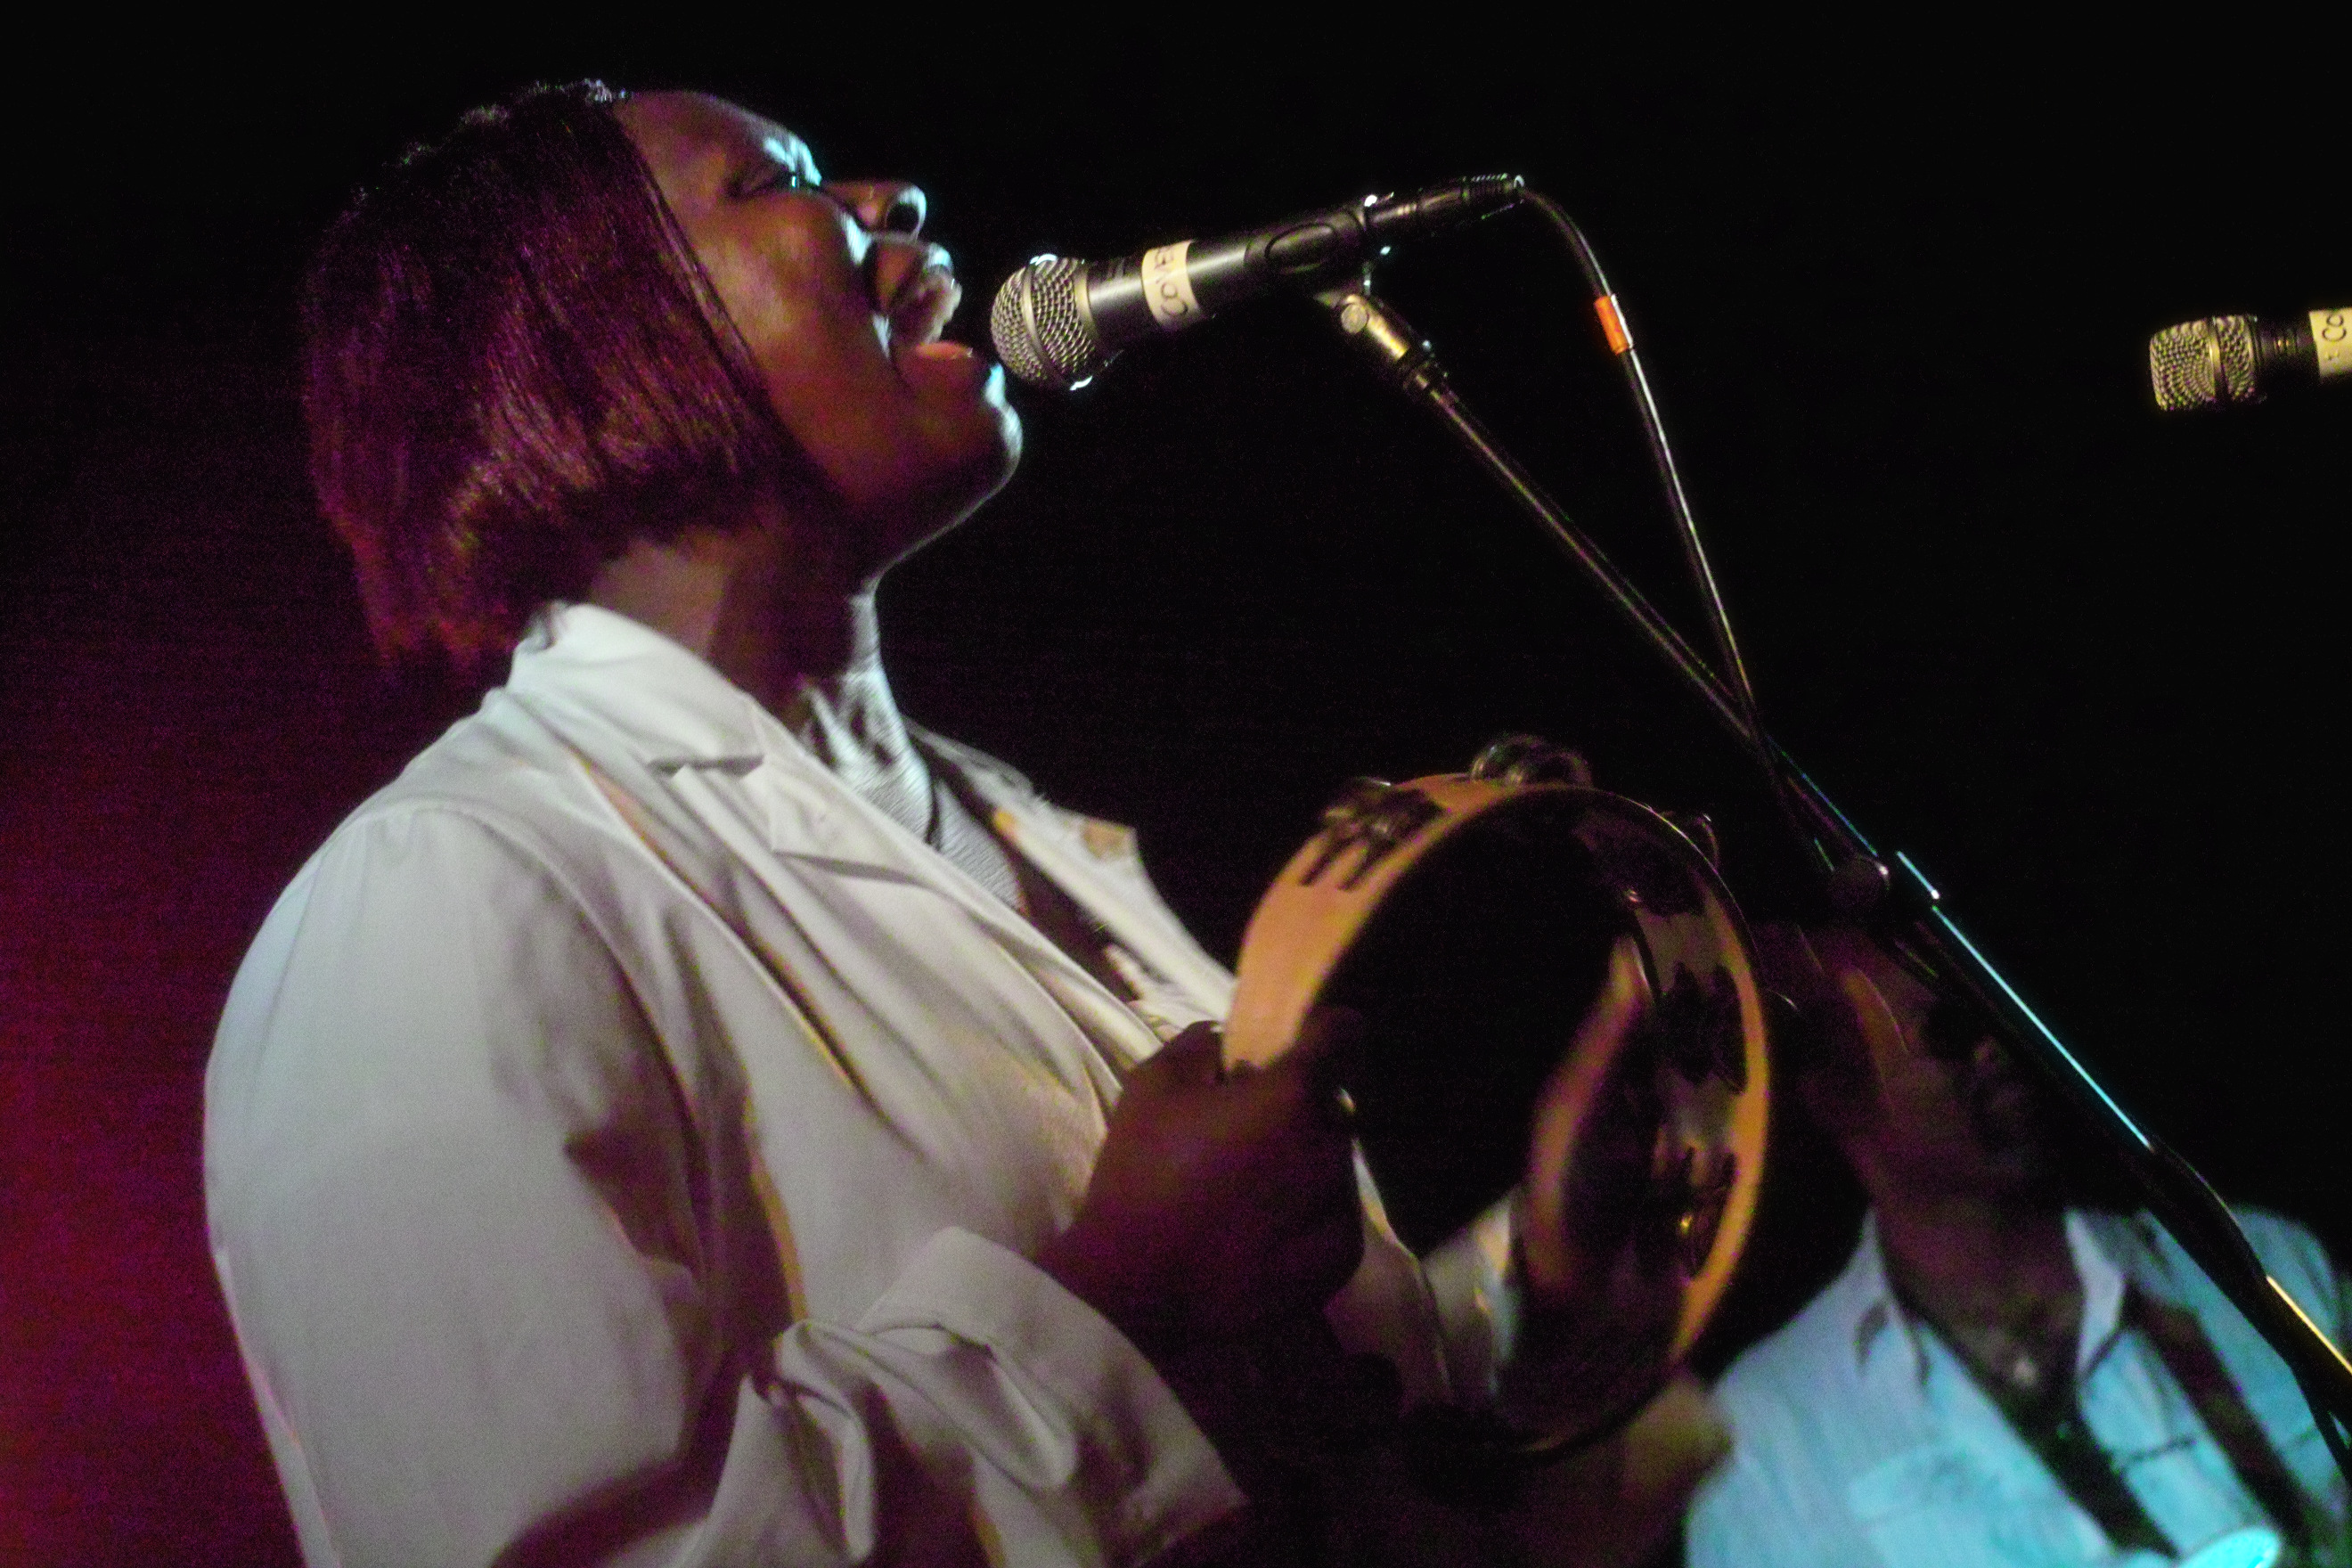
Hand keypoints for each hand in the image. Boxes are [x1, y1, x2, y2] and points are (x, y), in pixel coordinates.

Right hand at [1039, 1011, 1365, 1351]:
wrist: (1135, 1290)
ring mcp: (1342, 1207)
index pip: (1344, 1033)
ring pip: (1333, 1163)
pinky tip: (1259, 1233)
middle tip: (1246, 1135)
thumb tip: (1228, 1041)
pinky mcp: (1340, 1259)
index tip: (1294, 1049)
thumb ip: (1200, 1045)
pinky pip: (1334, 1217)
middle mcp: (1331, 1145)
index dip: (1322, 1033)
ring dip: (1303, 1164)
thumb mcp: (1151, 1086)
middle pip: (1330, 1108)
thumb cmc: (1140, 1178)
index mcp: (1291, 1095)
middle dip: (1297, 1111)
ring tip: (1247, 1194)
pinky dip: (1308, 1215)